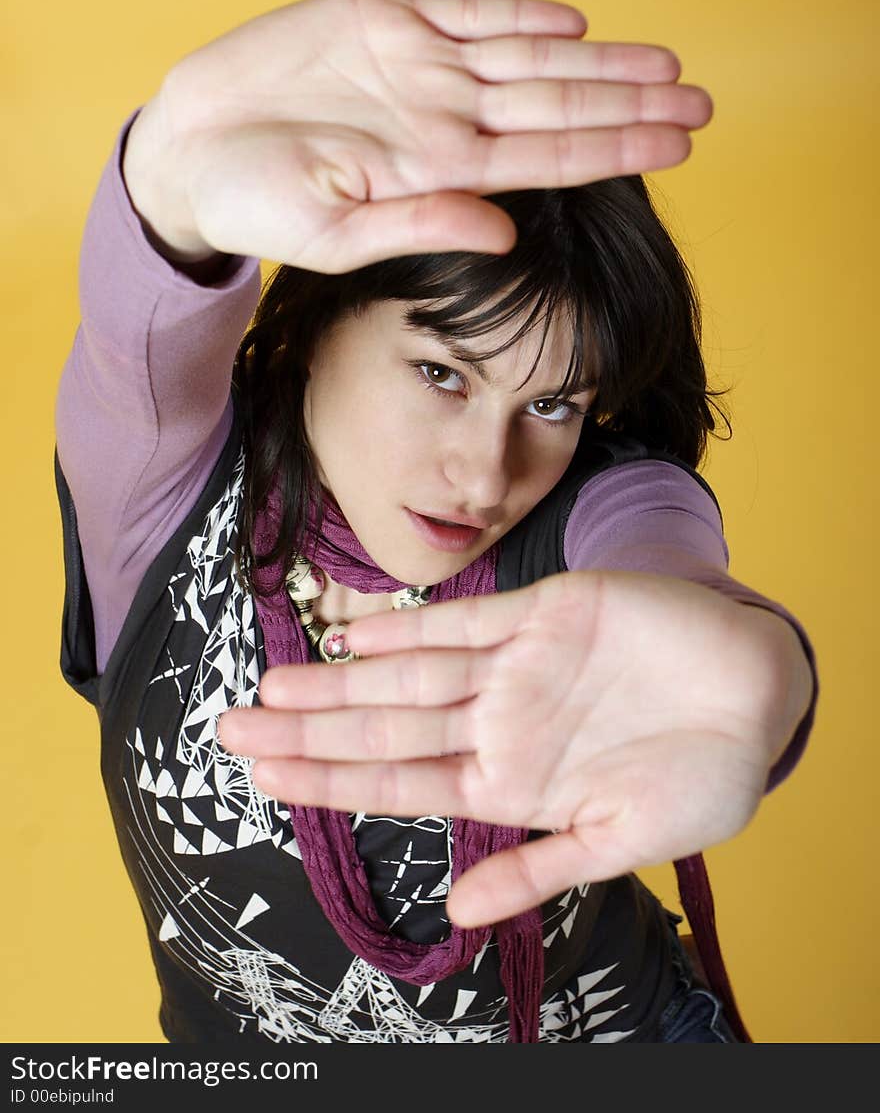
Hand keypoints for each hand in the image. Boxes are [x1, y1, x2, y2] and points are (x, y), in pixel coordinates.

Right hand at [124, 0, 711, 271]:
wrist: (192, 151)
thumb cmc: (256, 205)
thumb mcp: (334, 235)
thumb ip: (420, 225)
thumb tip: (507, 233)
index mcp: (441, 171)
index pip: (549, 158)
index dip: (616, 147)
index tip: (679, 144)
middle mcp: (445, 118)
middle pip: (558, 104)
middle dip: (630, 103)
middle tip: (704, 104)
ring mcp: (420, 68)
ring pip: (529, 58)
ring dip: (597, 60)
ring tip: (664, 64)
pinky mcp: (384, 21)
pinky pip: (467, 15)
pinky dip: (518, 16)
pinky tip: (571, 21)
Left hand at [218, 571, 805, 926]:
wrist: (761, 694)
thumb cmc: (703, 777)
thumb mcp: (622, 840)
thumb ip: (537, 869)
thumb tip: (458, 912)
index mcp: (511, 783)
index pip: (400, 784)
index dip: (330, 780)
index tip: (264, 778)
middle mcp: (498, 723)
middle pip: (384, 728)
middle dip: (309, 730)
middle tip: (231, 727)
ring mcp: (515, 669)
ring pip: (407, 676)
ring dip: (339, 681)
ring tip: (272, 685)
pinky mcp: (543, 613)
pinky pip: (463, 620)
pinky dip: (407, 624)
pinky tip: (353, 632)